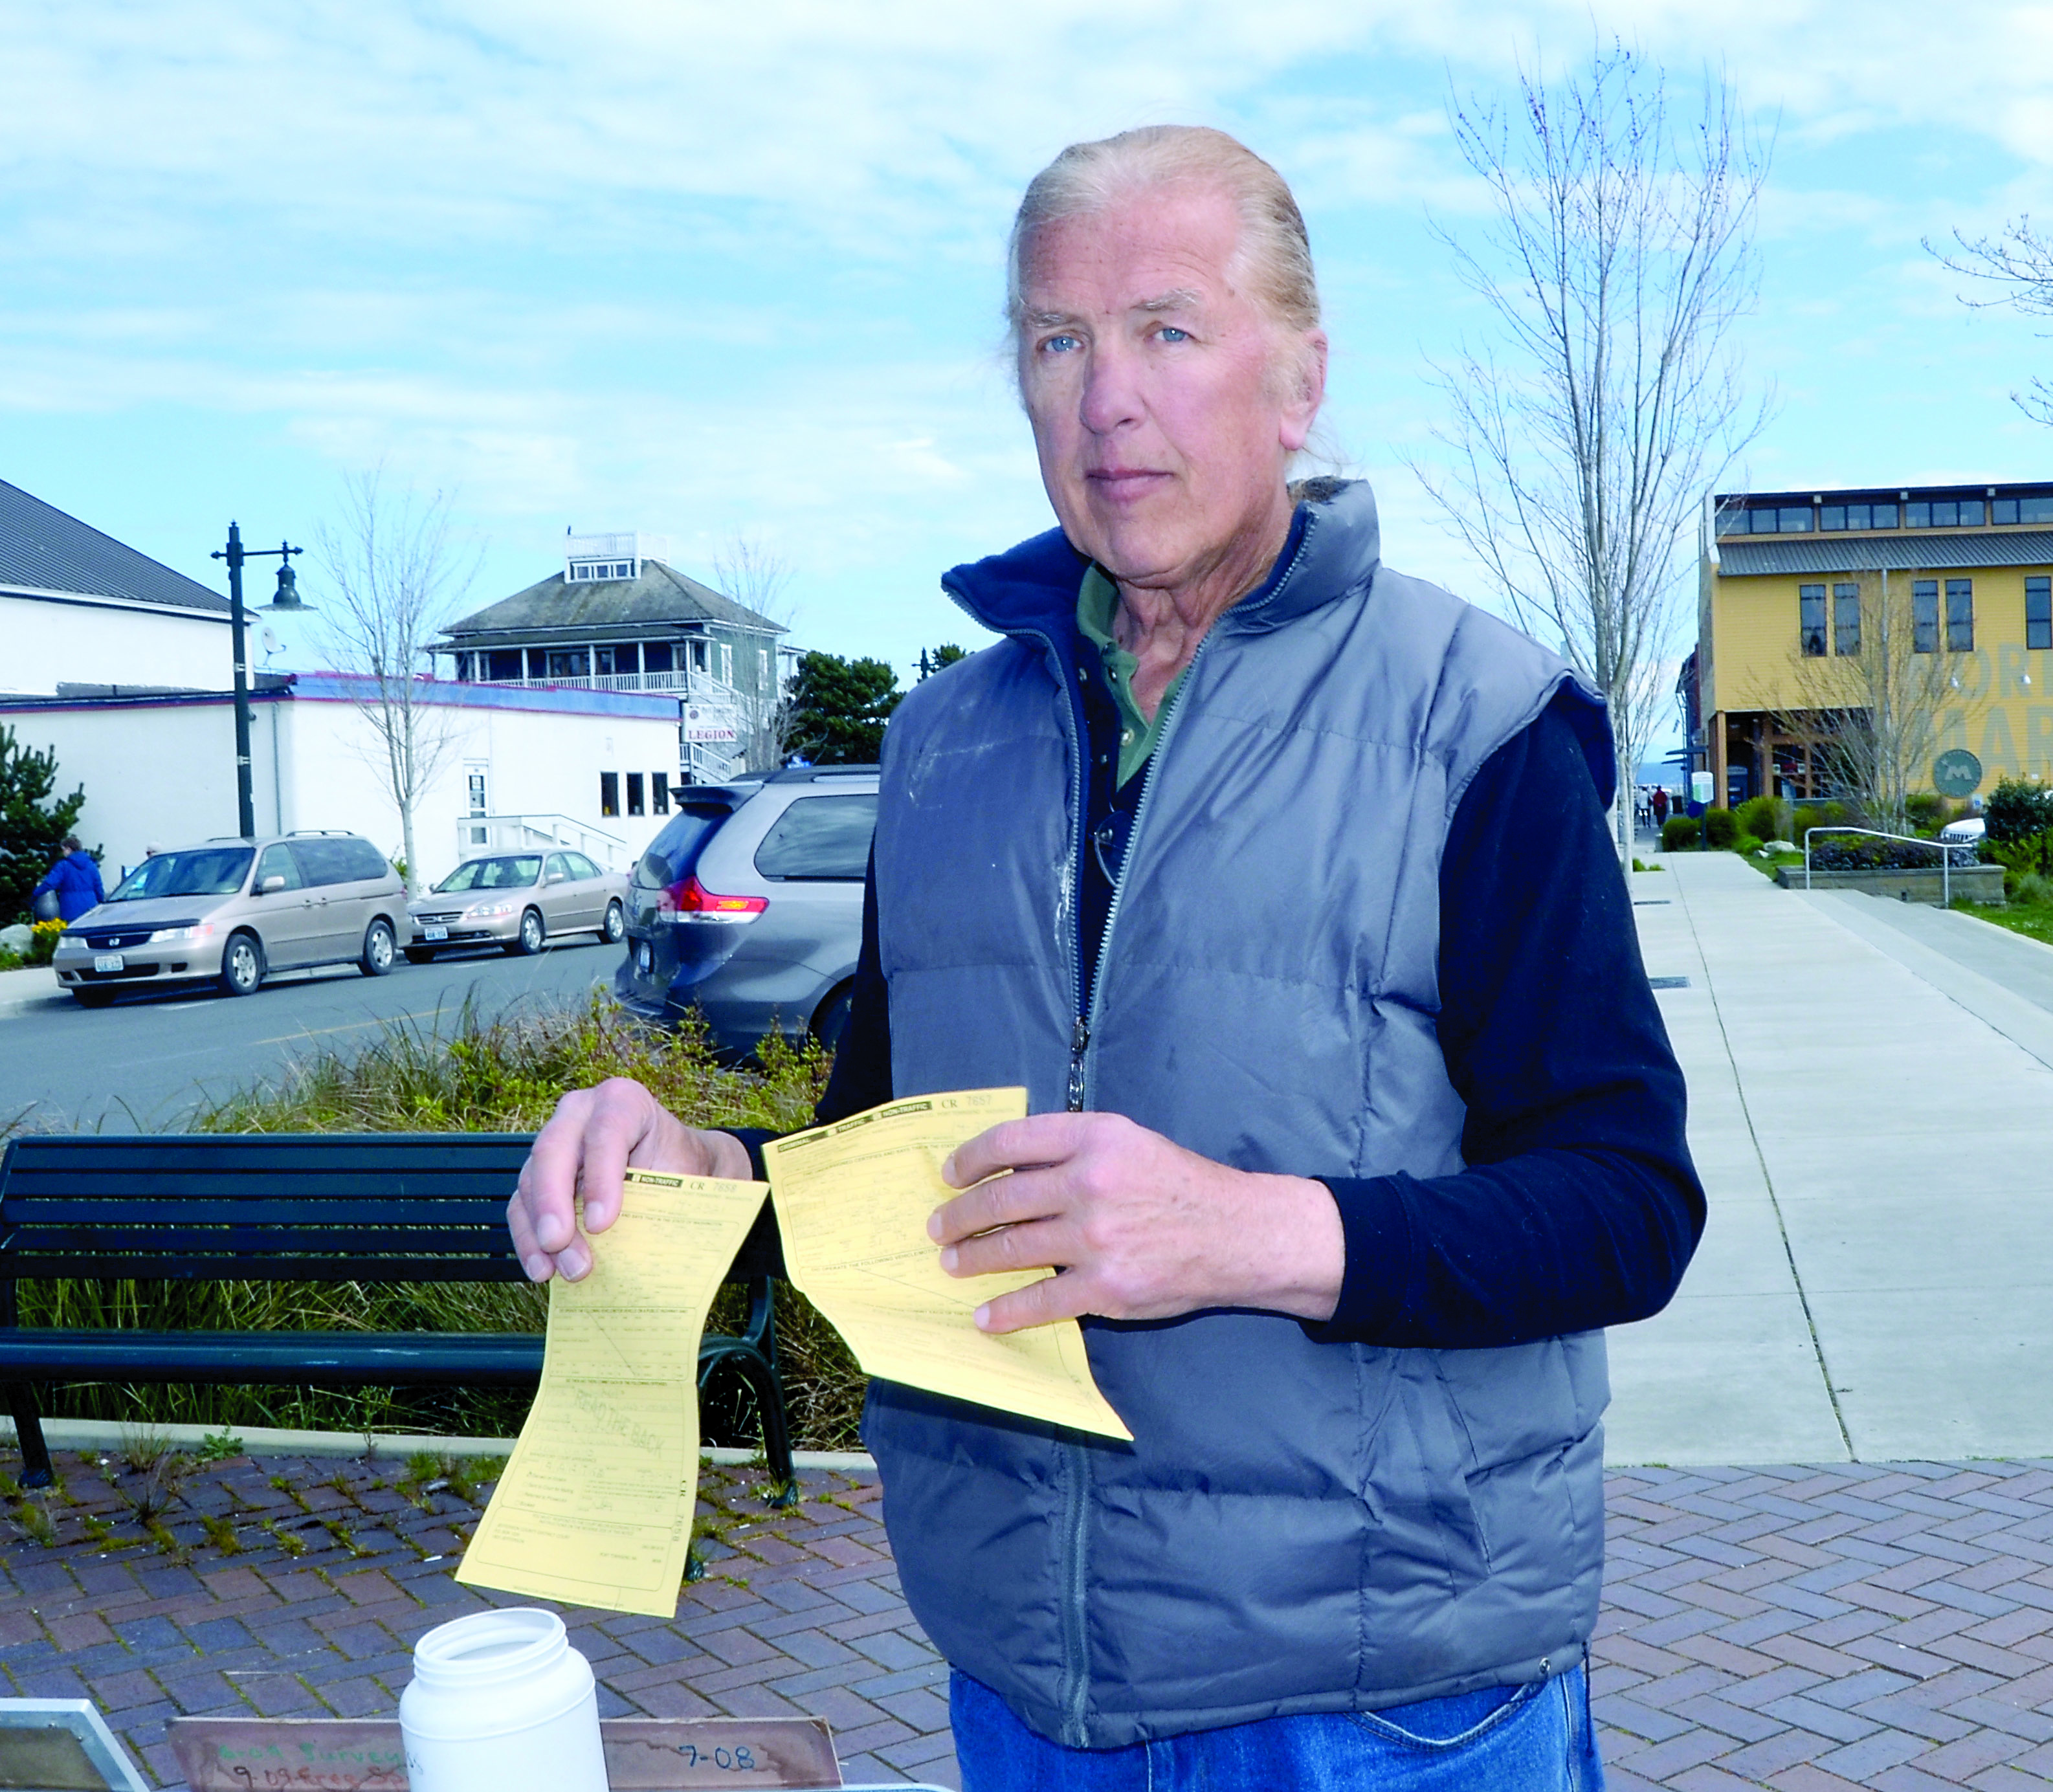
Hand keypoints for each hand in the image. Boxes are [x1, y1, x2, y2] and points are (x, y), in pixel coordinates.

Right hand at [508, 1076, 752, 1281]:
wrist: (674, 1165)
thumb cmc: (677, 1168)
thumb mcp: (679, 1173)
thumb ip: (658, 1196)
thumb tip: (640, 1246)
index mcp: (623, 1101)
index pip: (606, 1130)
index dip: (601, 1177)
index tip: (601, 1224)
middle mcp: (580, 1112)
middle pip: (554, 1150)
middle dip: (553, 1202)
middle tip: (558, 1244)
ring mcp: (554, 1141)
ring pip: (531, 1181)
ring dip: (541, 1230)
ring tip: (563, 1270)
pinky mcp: (537, 1173)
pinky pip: (521, 1205)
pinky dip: (528, 1238)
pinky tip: (542, 1269)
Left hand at [928, 1112, 1343, 1333]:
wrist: (1235, 1234)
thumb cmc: (1177, 1184)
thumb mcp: (1129, 1142)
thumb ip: (1073, 1147)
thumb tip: (1005, 1169)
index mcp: (1095, 1138)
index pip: (1011, 1141)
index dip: (971, 1159)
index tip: (951, 1174)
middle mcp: (1091, 1182)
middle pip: (1002, 1199)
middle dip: (960, 1216)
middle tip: (940, 1227)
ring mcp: (1096, 1237)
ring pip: (1012, 1248)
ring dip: (972, 1258)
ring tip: (952, 1263)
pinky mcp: (1105, 1287)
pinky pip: (1040, 1300)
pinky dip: (1005, 1310)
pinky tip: (986, 1315)